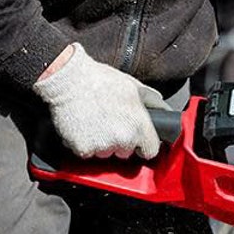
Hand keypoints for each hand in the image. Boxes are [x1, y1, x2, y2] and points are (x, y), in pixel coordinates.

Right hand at [32, 43, 170, 158]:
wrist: (69, 79)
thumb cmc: (100, 80)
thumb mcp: (133, 86)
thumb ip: (152, 101)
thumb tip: (164, 109)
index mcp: (139, 126)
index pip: (151, 151)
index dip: (144, 144)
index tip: (139, 140)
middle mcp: (123, 140)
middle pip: (127, 153)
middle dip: (121, 142)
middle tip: (111, 121)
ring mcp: (102, 147)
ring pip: (106, 154)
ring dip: (103, 144)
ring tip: (96, 121)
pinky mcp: (83, 150)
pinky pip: (87, 153)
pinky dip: (85, 144)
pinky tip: (84, 126)